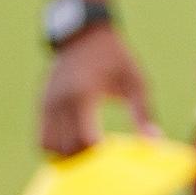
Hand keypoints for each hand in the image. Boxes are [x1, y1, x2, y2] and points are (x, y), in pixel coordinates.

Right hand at [37, 21, 158, 158]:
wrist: (83, 33)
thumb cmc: (114, 57)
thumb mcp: (135, 81)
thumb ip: (143, 112)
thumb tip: (154, 142)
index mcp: (83, 95)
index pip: (84, 140)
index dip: (98, 155)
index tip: (114, 157)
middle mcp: (60, 101)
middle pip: (65, 149)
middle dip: (83, 161)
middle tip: (103, 161)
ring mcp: (47, 103)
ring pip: (47, 146)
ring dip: (65, 156)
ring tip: (87, 154)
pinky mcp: (41, 104)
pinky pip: (41, 136)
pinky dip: (55, 147)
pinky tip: (74, 144)